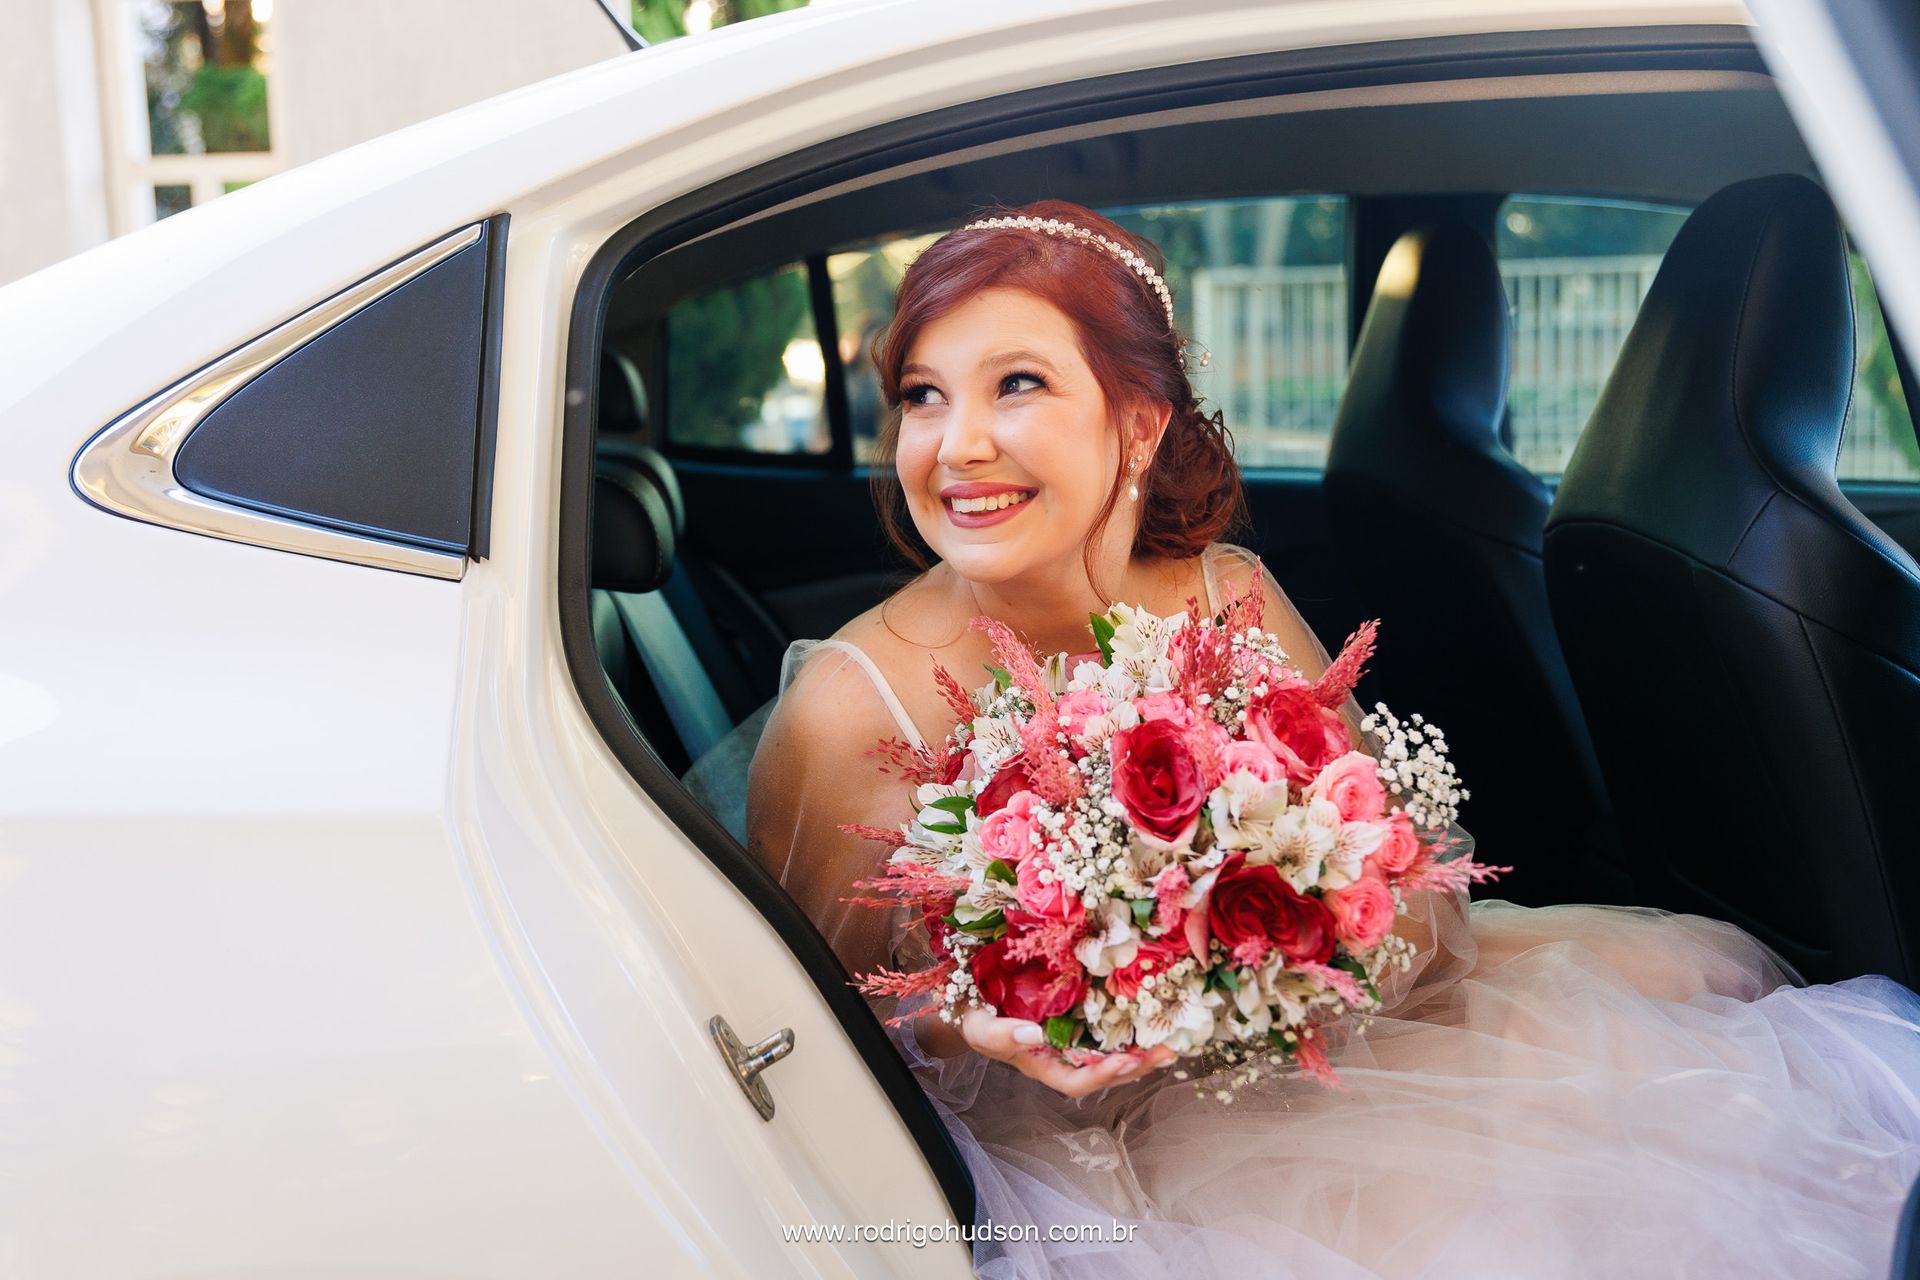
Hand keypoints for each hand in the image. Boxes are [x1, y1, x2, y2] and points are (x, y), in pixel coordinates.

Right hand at [959, 1008, 1179, 1097]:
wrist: (969, 1008)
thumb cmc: (972, 1020)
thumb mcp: (979, 1027)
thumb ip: (1001, 1034)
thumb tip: (1034, 1034)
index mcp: (1040, 1067)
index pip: (1076, 1083)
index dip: (1102, 1075)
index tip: (1127, 1059)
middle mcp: (1060, 1062)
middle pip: (1103, 1076)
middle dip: (1136, 1068)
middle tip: (1167, 1053)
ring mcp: (1070, 1046)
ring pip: (1110, 1060)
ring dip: (1141, 1055)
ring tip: (1171, 1045)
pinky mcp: (1076, 1027)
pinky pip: (1107, 1037)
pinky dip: (1130, 1035)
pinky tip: (1152, 1026)